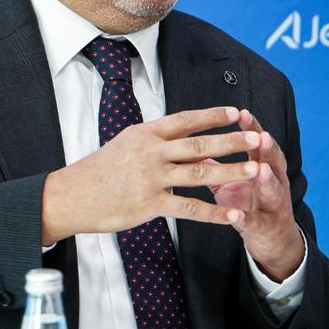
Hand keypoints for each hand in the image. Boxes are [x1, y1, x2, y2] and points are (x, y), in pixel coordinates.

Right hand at [41, 106, 260, 243]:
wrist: (72, 195)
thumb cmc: (98, 171)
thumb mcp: (124, 144)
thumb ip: (153, 140)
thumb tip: (178, 134)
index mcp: (145, 134)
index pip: (185, 120)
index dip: (213, 115)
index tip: (237, 112)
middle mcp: (151, 151)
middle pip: (199, 143)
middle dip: (231, 140)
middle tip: (257, 137)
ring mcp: (151, 177)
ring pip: (200, 173)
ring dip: (231, 171)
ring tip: (255, 170)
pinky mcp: (150, 204)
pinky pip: (189, 208)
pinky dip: (214, 213)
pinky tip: (232, 216)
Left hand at [208, 109, 303, 281]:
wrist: (272, 239)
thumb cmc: (250, 203)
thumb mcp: (233, 180)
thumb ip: (217, 163)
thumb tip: (193, 142)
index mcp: (264, 166)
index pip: (259, 143)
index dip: (252, 129)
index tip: (242, 114)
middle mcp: (274, 182)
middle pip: (272, 162)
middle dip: (267, 148)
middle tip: (261, 136)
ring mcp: (273, 205)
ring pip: (272, 189)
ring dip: (266, 179)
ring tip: (259, 170)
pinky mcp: (266, 228)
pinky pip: (256, 222)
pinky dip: (247, 218)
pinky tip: (238, 215)